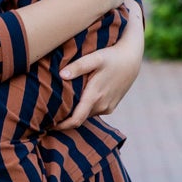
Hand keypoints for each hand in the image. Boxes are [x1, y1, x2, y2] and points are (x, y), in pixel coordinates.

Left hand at [56, 0, 143, 128]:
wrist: (131, 59)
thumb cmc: (112, 56)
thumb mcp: (95, 58)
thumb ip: (78, 66)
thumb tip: (61, 75)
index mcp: (95, 96)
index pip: (76, 119)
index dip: (62, 125)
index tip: (49, 125)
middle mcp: (102, 105)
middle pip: (79, 118)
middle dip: (65, 117)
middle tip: (50, 112)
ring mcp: (107, 107)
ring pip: (86, 114)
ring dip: (76, 112)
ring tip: (62, 104)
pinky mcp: (111, 107)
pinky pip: (94, 111)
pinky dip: (85, 108)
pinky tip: (78, 99)